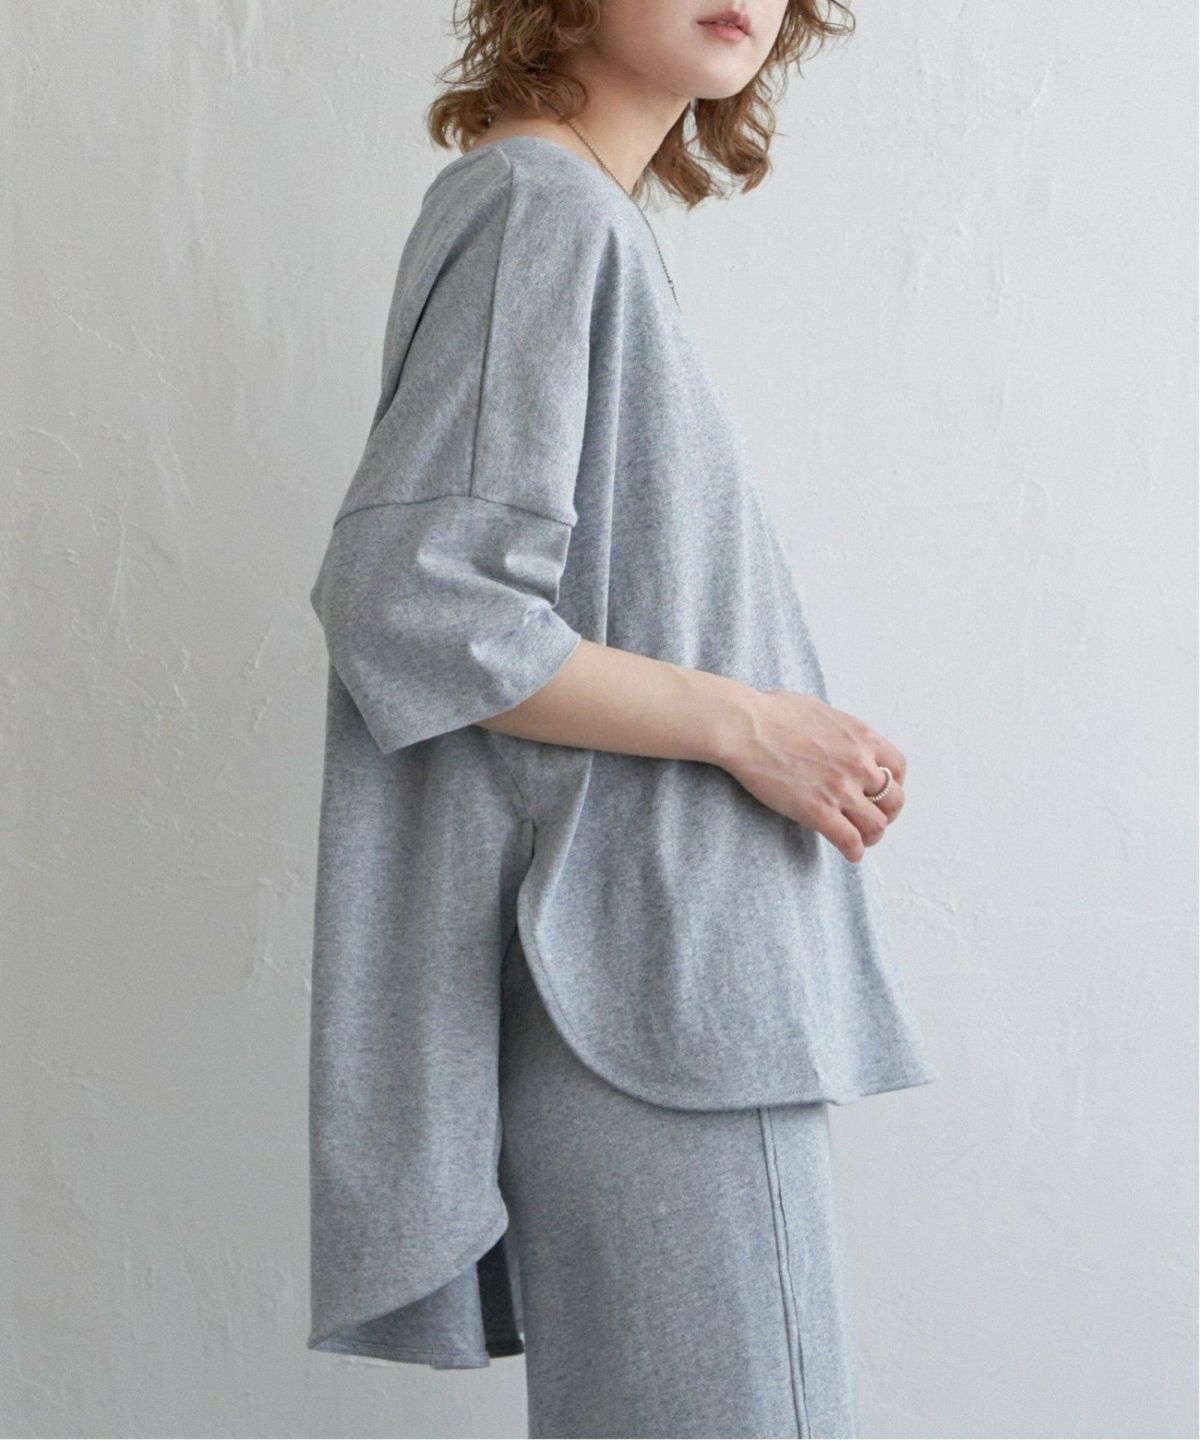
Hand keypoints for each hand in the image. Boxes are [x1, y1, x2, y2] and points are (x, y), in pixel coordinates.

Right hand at [719, 689, 906, 862]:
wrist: (746, 727)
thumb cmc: (773, 713)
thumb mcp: (820, 709)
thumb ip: (838, 728)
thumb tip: (836, 737)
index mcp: (862, 738)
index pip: (897, 768)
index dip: (893, 784)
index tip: (880, 792)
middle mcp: (859, 765)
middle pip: (894, 801)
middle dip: (886, 813)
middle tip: (871, 818)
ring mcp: (841, 790)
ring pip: (877, 825)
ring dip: (872, 835)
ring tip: (861, 839)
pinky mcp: (818, 811)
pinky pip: (850, 841)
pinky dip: (854, 852)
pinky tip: (849, 853)